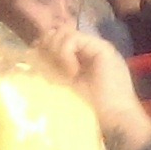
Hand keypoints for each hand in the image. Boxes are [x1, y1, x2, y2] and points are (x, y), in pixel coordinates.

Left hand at [41, 28, 150, 149]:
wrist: (117, 118)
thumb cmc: (94, 108)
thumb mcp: (66, 83)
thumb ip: (54, 66)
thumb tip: (32, 51)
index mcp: (85, 56)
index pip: (60, 38)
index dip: (46, 45)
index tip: (39, 59)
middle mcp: (93, 47)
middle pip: (61, 31)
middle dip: (49, 46)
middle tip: (50, 65)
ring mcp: (100, 46)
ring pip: (65, 33)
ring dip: (58, 52)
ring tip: (66, 73)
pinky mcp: (103, 48)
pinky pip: (73, 40)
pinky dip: (66, 54)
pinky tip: (72, 72)